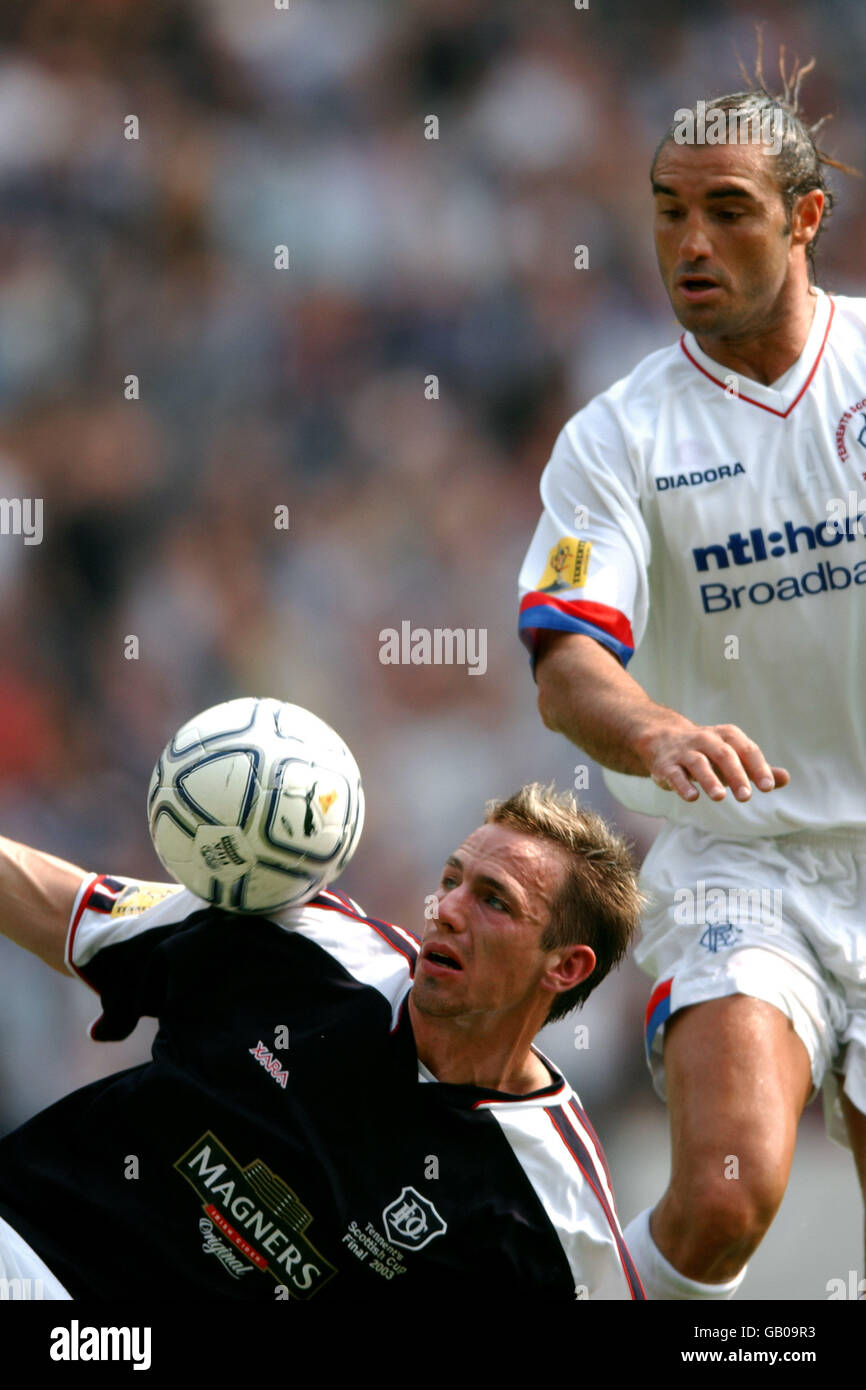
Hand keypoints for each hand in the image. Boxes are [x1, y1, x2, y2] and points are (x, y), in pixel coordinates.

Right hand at [638, 720, 789, 803]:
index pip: (746, 750)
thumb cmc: (707, 752)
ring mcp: (684, 752)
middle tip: (746, 797)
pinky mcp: (666, 765)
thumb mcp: (732, 757)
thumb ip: (757, 769)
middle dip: (736, 774)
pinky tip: (693, 797)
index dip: (758, 767)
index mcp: (726, 737)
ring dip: (709, 779)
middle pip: (723, 754)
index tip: (768, 787)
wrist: (662, 738)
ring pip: (698, 762)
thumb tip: (785, 779)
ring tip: (720, 797)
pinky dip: (682, 785)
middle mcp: (705, 740)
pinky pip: (674, 774)